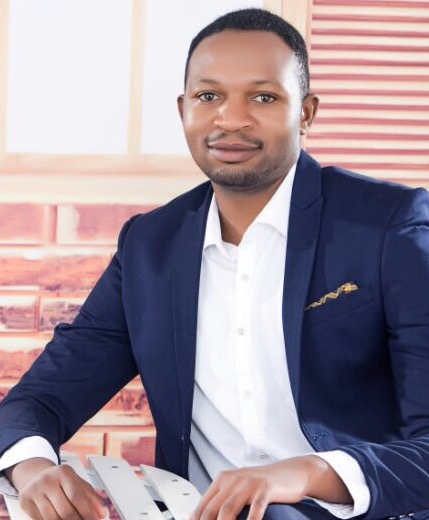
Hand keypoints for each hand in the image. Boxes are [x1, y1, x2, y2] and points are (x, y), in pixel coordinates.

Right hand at [6, 457, 105, 519]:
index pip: (77, 496)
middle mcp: (48, 480)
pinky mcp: (25, 501)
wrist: (35, 475)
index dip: (87, 512)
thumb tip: (102, 513)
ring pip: (52, 518)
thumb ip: (90, 496)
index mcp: (64, 473)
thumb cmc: (60, 480)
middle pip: (65, 510)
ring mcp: (35, 491)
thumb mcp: (76, 482)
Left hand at [190, 455, 351, 519]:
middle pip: (213, 509)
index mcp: (223, 479)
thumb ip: (222, 500)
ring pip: (228, 509)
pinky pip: (255, 507)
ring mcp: (249, 482)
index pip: (203, 505)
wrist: (291, 472)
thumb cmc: (264, 484)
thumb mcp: (239, 488)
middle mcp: (233, 479)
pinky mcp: (265, 487)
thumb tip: (200, 516)